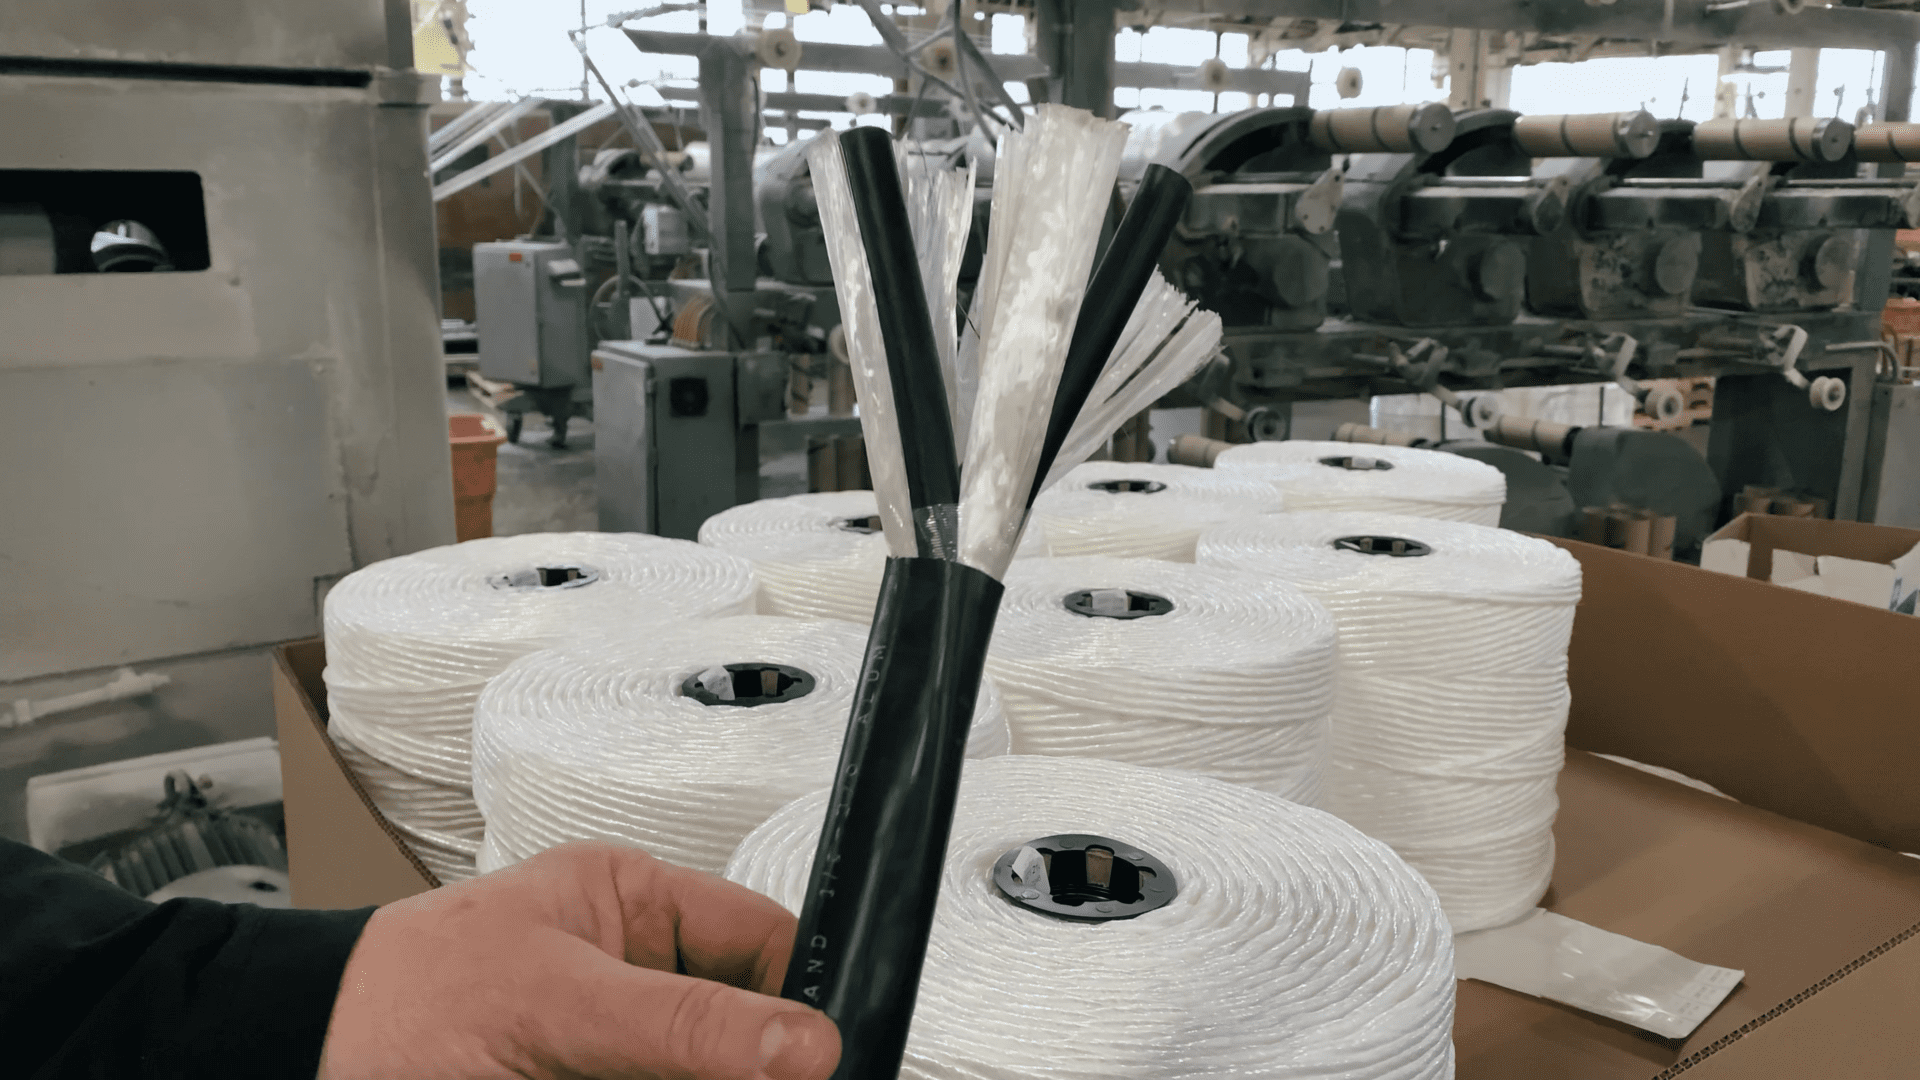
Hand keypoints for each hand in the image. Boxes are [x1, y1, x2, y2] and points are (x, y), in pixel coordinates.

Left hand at [318, 842, 839, 1079]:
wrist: (290, 1067)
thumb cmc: (389, 1009)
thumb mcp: (551, 1002)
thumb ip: (679, 1023)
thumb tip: (802, 1044)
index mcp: (630, 909)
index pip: (760, 942)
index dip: (799, 1000)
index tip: (825, 1056)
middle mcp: (630, 983)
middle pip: (738, 1032)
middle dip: (756, 1064)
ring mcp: (610, 1054)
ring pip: (705, 1069)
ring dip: (724, 1078)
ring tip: (614, 1070)